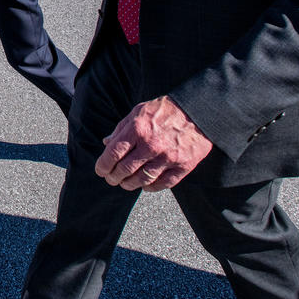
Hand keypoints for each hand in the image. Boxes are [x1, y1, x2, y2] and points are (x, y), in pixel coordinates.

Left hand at [95, 96, 212, 191]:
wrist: (198, 112)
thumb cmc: (165, 110)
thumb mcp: (139, 112)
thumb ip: (122, 128)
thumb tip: (106, 143)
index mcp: (138, 129)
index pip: (114, 153)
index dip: (103, 165)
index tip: (100, 170)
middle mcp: (151, 145)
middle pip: (126, 169)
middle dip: (114, 177)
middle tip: (111, 179)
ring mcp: (168, 157)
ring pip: (143, 179)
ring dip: (130, 184)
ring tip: (124, 183)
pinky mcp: (183, 166)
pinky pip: (163, 184)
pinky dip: (151, 187)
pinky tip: (144, 186)